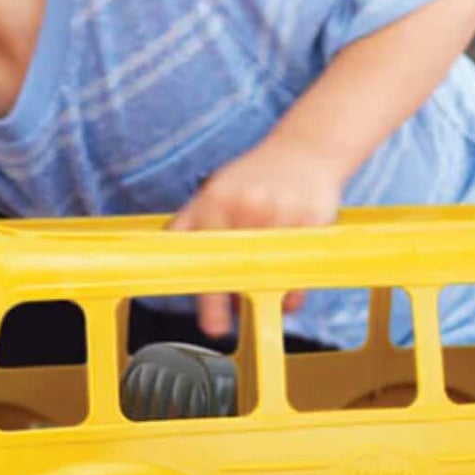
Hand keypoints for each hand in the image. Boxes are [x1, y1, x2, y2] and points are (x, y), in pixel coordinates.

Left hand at [169, 140, 345, 337]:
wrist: (305, 149)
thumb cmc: (254, 178)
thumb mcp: (214, 191)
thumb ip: (189, 224)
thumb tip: (162, 259)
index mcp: (214, 202)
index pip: (199, 254)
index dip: (203, 293)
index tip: (209, 321)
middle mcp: (245, 207)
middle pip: (234, 270)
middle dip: (224, 301)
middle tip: (220, 324)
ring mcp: (279, 214)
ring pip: (270, 275)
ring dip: (263, 294)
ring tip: (260, 291)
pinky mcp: (311, 220)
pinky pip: (299, 271)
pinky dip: (293, 290)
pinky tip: (286, 287)